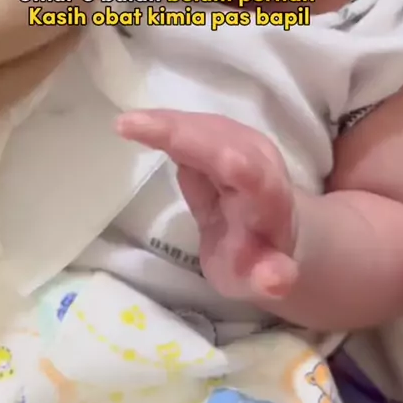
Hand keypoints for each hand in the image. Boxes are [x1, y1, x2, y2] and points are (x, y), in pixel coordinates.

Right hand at [117, 110, 298, 302]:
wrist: (267, 233)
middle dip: (179, 131)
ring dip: (166, 122)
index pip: (247, 171)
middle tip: (128, 126)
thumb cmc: (257, 261)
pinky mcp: (222, 136)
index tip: (185, 147)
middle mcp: (259, 162)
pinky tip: (135, 123)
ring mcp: (241, 143)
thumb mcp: (260, 280)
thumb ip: (268, 278)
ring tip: (127, 124)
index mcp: (268, 199)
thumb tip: (275, 280)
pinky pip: (191, 125)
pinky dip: (163, 123)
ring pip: (203, 126)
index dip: (218, 156)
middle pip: (220, 139)